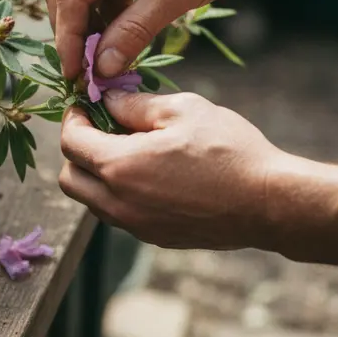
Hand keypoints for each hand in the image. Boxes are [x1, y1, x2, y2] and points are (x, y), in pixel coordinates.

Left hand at [58, 91, 285, 249]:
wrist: (268, 203)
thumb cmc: (229, 151)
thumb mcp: (182, 111)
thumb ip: (135, 105)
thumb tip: (109, 99)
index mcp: (119, 167)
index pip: (70, 143)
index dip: (72, 119)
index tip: (85, 105)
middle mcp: (118, 202)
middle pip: (69, 179)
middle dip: (77, 151)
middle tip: (101, 128)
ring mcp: (134, 225)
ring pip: (91, 201)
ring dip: (95, 175)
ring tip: (128, 150)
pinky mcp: (152, 237)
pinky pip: (117, 214)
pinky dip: (117, 194)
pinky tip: (148, 173)